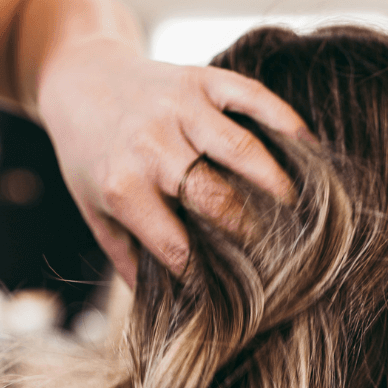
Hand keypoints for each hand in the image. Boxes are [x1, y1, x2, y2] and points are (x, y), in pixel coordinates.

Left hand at [34, 35, 312, 284]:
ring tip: (298, 209)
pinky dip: (285, 122)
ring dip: (276, 183)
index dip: (208, 274)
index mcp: (123, 187)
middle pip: (215, 198)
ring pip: (241, 150)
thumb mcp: (95, 212)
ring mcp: (180, 107)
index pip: (176, 245)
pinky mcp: (202, 79)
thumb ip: (127, 258)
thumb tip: (162, 309)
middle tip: (275, 252)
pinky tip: (308, 148)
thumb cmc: (91, 156)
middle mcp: (151, 146)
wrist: (79, 78)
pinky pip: (252, 98)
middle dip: (250, 231)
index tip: (233, 291)